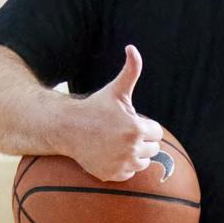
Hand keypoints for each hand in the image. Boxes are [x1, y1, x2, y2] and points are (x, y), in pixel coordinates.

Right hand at [67, 45, 163, 181]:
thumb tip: (132, 48)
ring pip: (143, 162)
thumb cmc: (94, 107)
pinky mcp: (113, 175)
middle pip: (153, 148)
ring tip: (115, 143)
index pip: (156, 132)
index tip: (128, 121)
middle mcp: (132, 149)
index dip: (143, 125)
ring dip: (135, 154)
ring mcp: (122, 164)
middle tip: (120, 132)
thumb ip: (131, 71)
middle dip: (141, 140)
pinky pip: (129, 173)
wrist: (67, 128)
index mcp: (137, 129)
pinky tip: (109, 154)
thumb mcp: (116, 90)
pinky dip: (123, 166)